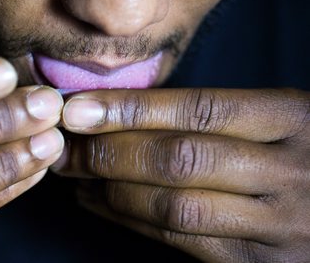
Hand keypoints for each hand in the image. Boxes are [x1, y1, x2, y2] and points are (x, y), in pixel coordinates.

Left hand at [56, 88, 309, 261]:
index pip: (197, 108)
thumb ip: (218, 118)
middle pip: (180, 159)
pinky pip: (182, 242)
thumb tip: (126, 111)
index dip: (130, 109)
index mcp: (294, 120)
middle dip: (108, 153)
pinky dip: (131, 222)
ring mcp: (279, 226)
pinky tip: (100, 204)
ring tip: (73, 176)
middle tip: (64, 148)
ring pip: (175, 207)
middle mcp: (289, 173)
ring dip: (111, 191)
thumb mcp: (278, 122)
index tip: (79, 109)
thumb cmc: (302, 156)